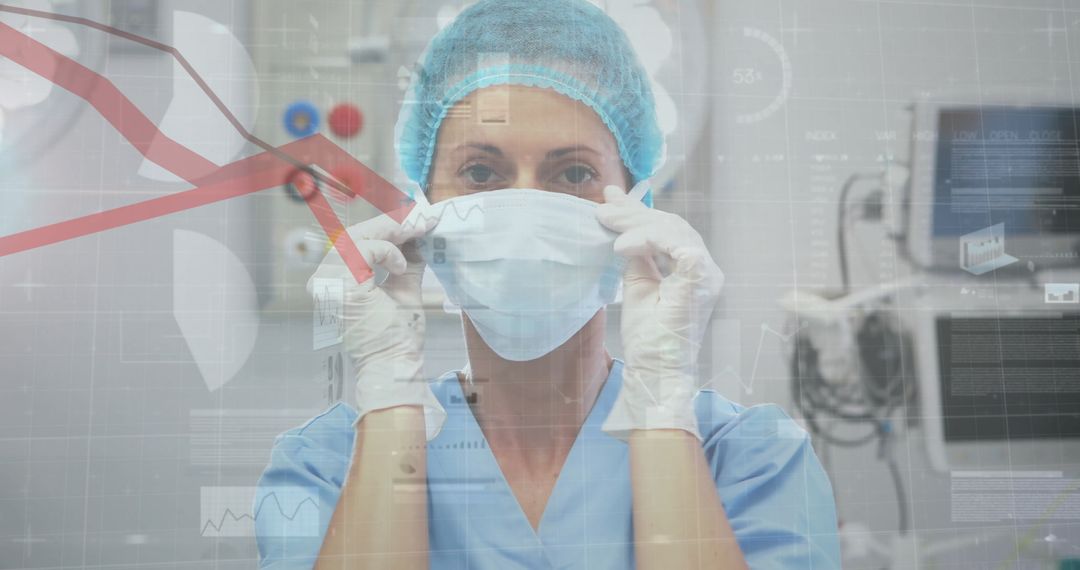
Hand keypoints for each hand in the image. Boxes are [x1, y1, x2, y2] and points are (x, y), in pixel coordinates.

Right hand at [308, 211, 445, 438]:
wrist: (395, 365)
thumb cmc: (397, 336)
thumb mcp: (404, 289)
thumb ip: (405, 262)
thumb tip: (416, 237)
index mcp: (337, 281)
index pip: (356, 241)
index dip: (386, 227)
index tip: (418, 220)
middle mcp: (326, 281)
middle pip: (354, 235)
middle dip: (392, 224)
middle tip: (422, 220)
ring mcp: (329, 284)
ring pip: (357, 238)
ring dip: (391, 232)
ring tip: (417, 234)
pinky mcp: (341, 287)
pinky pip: (364, 250)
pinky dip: (386, 252)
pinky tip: (399, 267)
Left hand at [596, 185, 723, 439]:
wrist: (656, 370)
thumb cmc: (648, 337)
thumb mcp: (637, 284)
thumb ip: (637, 255)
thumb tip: (622, 224)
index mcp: (694, 270)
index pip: (669, 230)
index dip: (639, 214)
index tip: (610, 203)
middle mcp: (706, 269)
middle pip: (672, 225)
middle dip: (634, 213)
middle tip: (603, 207)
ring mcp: (708, 274)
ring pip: (674, 229)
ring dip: (636, 222)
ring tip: (606, 222)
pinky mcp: (701, 280)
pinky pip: (678, 244)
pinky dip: (648, 238)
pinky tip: (622, 246)